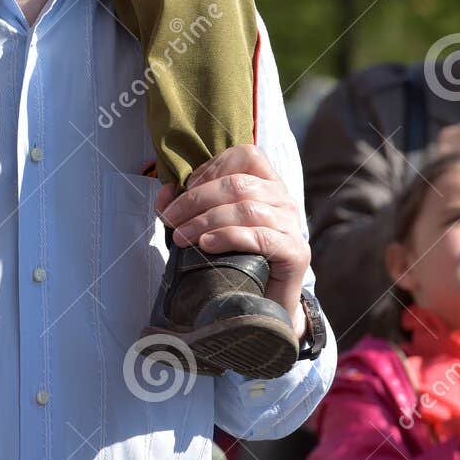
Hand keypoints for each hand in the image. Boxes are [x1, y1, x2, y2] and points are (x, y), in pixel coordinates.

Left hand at [157, 146, 310, 325]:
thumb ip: (187, 206)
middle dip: (196, 200)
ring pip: (246, 209)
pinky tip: (207, 245)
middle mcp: (283, 199)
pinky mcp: (295, 252)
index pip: (245, 155)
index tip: (186, 189)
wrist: (264, 304)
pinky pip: (260, 236)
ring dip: (205, 221)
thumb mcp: (209, 226)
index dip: (211, 168)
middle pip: (238, 184)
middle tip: (170, 220)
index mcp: (268, 184)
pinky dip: (228, 237)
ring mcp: (292, 225)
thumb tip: (164, 193)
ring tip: (182, 237)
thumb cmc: (236, 259)